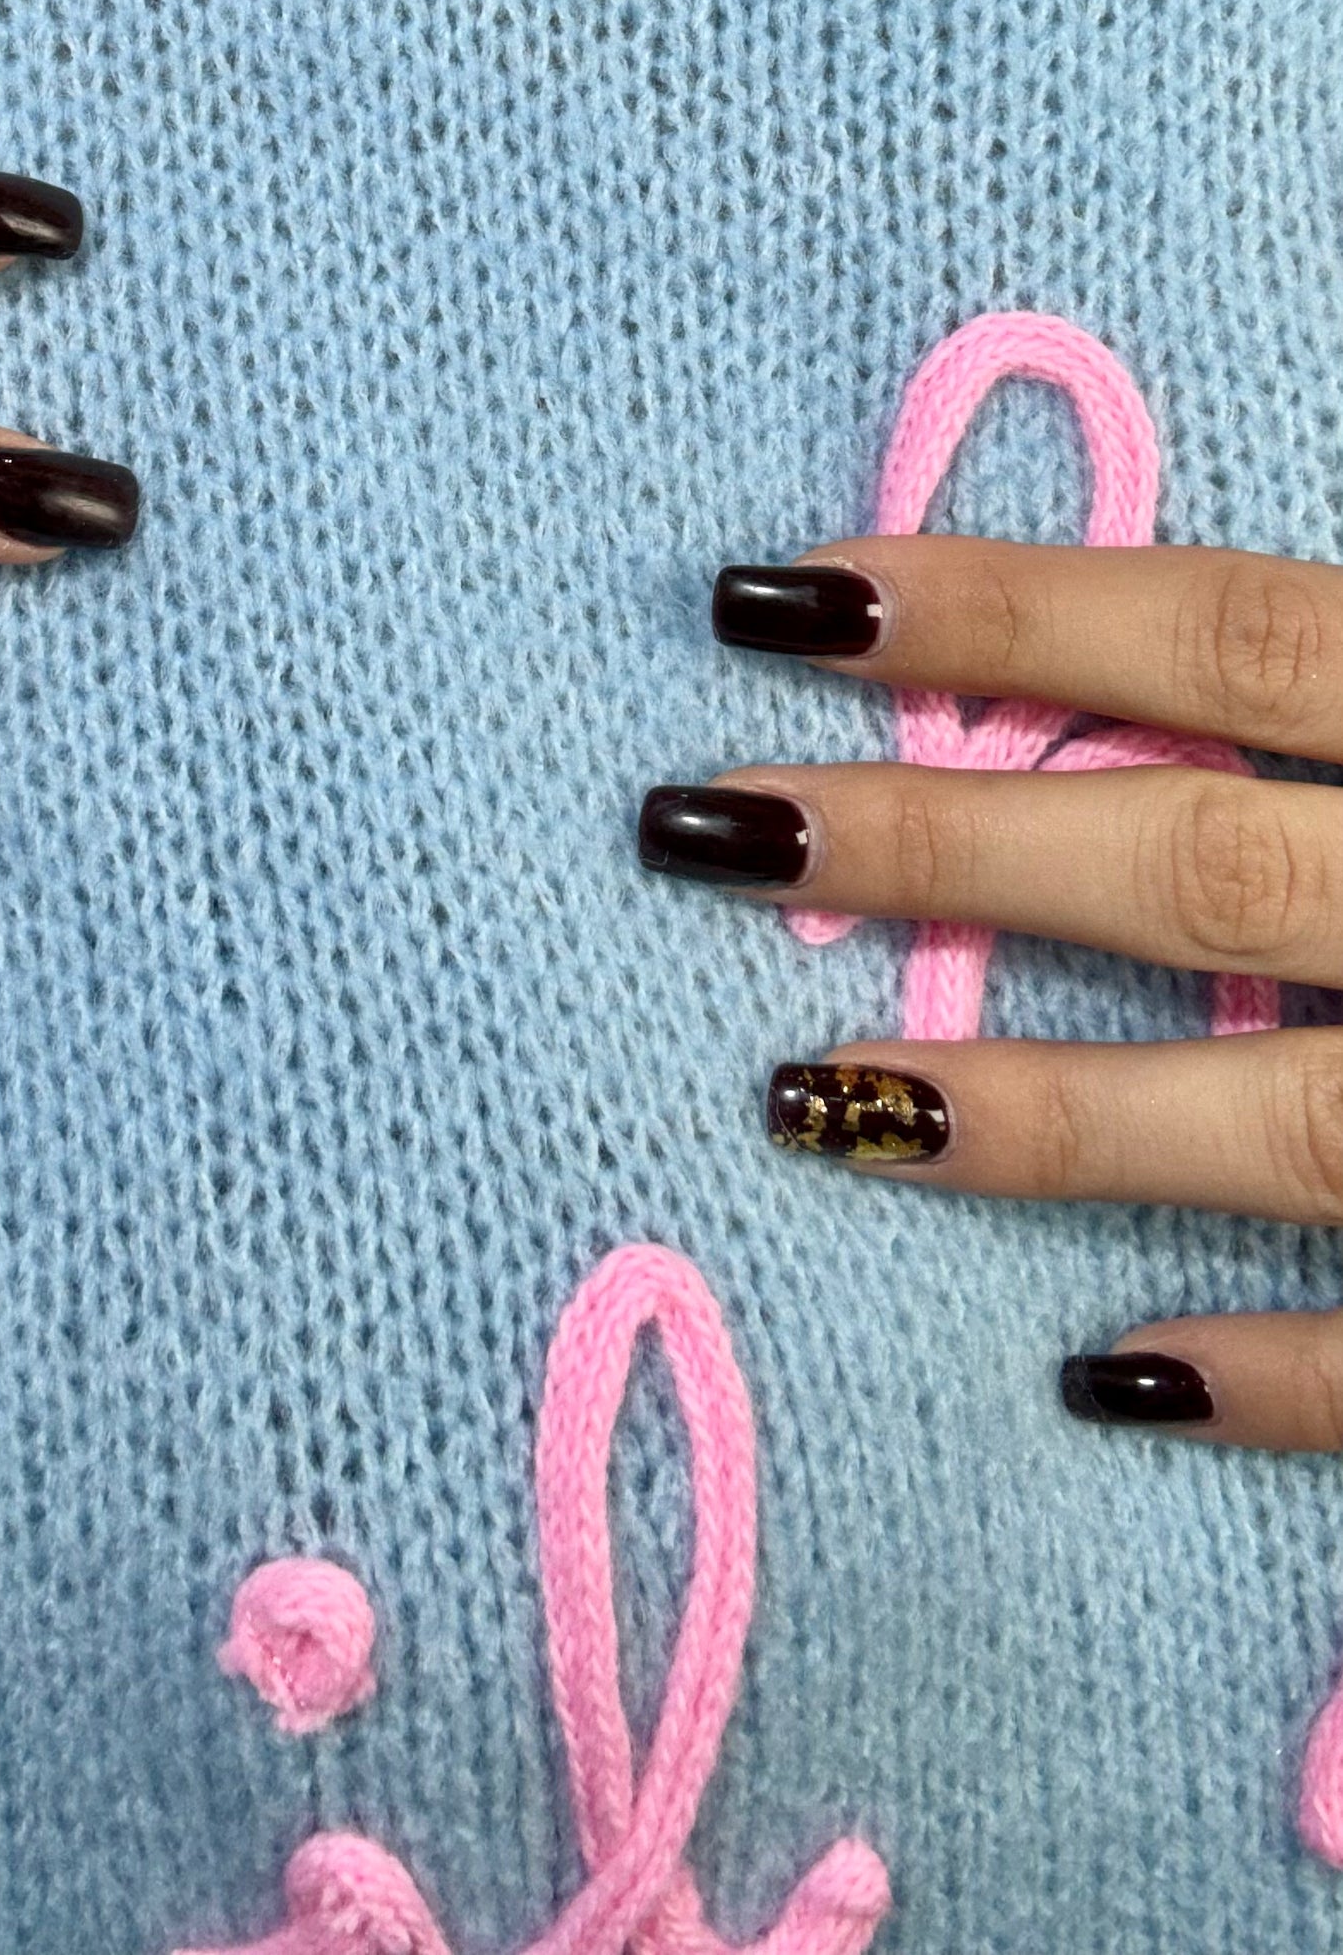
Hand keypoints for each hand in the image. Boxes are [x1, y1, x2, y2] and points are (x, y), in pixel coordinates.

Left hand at [640, 531, 1342, 1451]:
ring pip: (1279, 1118)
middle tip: (700, 827)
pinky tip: (1095, 1376)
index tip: (771, 602)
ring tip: (796, 1098)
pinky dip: (1267, 1371)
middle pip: (1198, 866)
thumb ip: (1329, 673)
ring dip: (1041, 1116)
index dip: (1009, 612)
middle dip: (945, 845)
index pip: (1225, 638)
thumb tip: (1134, 651)